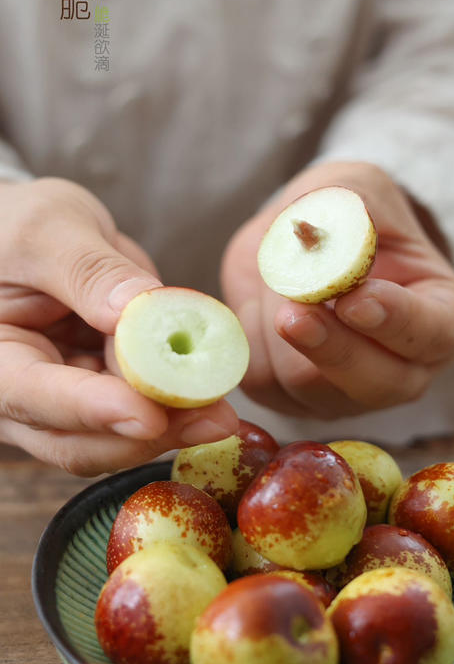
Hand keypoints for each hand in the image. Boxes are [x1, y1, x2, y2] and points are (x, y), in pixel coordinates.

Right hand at [0, 177, 236, 473]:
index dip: (93, 409)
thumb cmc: (15, 224)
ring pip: (114, 437)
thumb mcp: (48, 227)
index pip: (33, 396)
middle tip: (212, 421)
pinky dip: (175, 408)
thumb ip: (89, 269)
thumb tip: (140, 311)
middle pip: (77, 439)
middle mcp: (17, 396)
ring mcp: (57, 404)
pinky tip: (212, 395)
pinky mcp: (97, 396)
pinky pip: (138, 413)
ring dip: (172, 428)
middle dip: (147, 433)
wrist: (22, 234)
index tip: (148, 414)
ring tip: (223, 412)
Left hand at [221, 161, 453, 419]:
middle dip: (331, 347)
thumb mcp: (355, 191)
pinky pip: (263, 383)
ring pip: (306, 385)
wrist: (298, 240)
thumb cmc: (345, 216)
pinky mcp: (293, 400)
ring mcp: (349, 396)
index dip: (394, 320)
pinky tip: (259, 305)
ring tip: (276, 279)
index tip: (355, 298)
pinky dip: (251, 340)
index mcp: (442, 320)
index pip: (432, 334)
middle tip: (293, 312)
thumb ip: (348, 212)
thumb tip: (324, 237)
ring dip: (278, 331)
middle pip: (372, 383)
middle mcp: (404, 371)